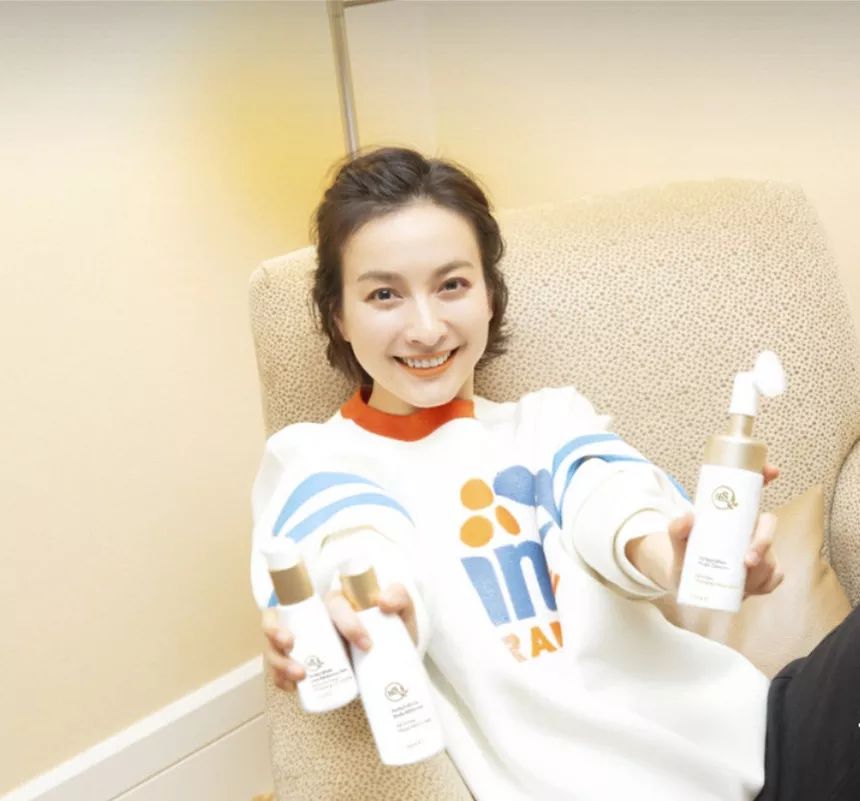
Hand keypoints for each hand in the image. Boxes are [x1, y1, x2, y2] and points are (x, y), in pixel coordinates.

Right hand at [262, 582, 417, 692]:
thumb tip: (383, 601)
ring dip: (278, 659)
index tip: (366, 645)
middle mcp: (313, 619)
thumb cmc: (390, 631)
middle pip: (282, 617)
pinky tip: (291, 688)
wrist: (388, 663)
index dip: (346, 622)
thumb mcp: (401, 611)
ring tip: (299, 676)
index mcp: (338, 603)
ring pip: (274, 644)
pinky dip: (278, 678)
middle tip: (294, 647)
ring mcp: (302, 641)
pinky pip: (277, 668)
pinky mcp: (299, 661)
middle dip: (278, 631)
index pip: (333, 604)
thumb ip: (399, 596)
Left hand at [665, 464, 783, 597]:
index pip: (752, 490)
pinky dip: (763, 584)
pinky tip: (749, 588)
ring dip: (758, 571)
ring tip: (739, 581)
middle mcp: (750, 529)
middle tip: (747, 560)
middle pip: (769, 524)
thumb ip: (677, 528)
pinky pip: (775, 577)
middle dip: (763, 542)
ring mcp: (762, 550)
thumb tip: (689, 517)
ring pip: (773, 556)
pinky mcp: (766, 573)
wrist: (686, 582)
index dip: (763, 476)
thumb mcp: (678, 541)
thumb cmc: (686, 554)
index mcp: (732, 515)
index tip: (771, 471)